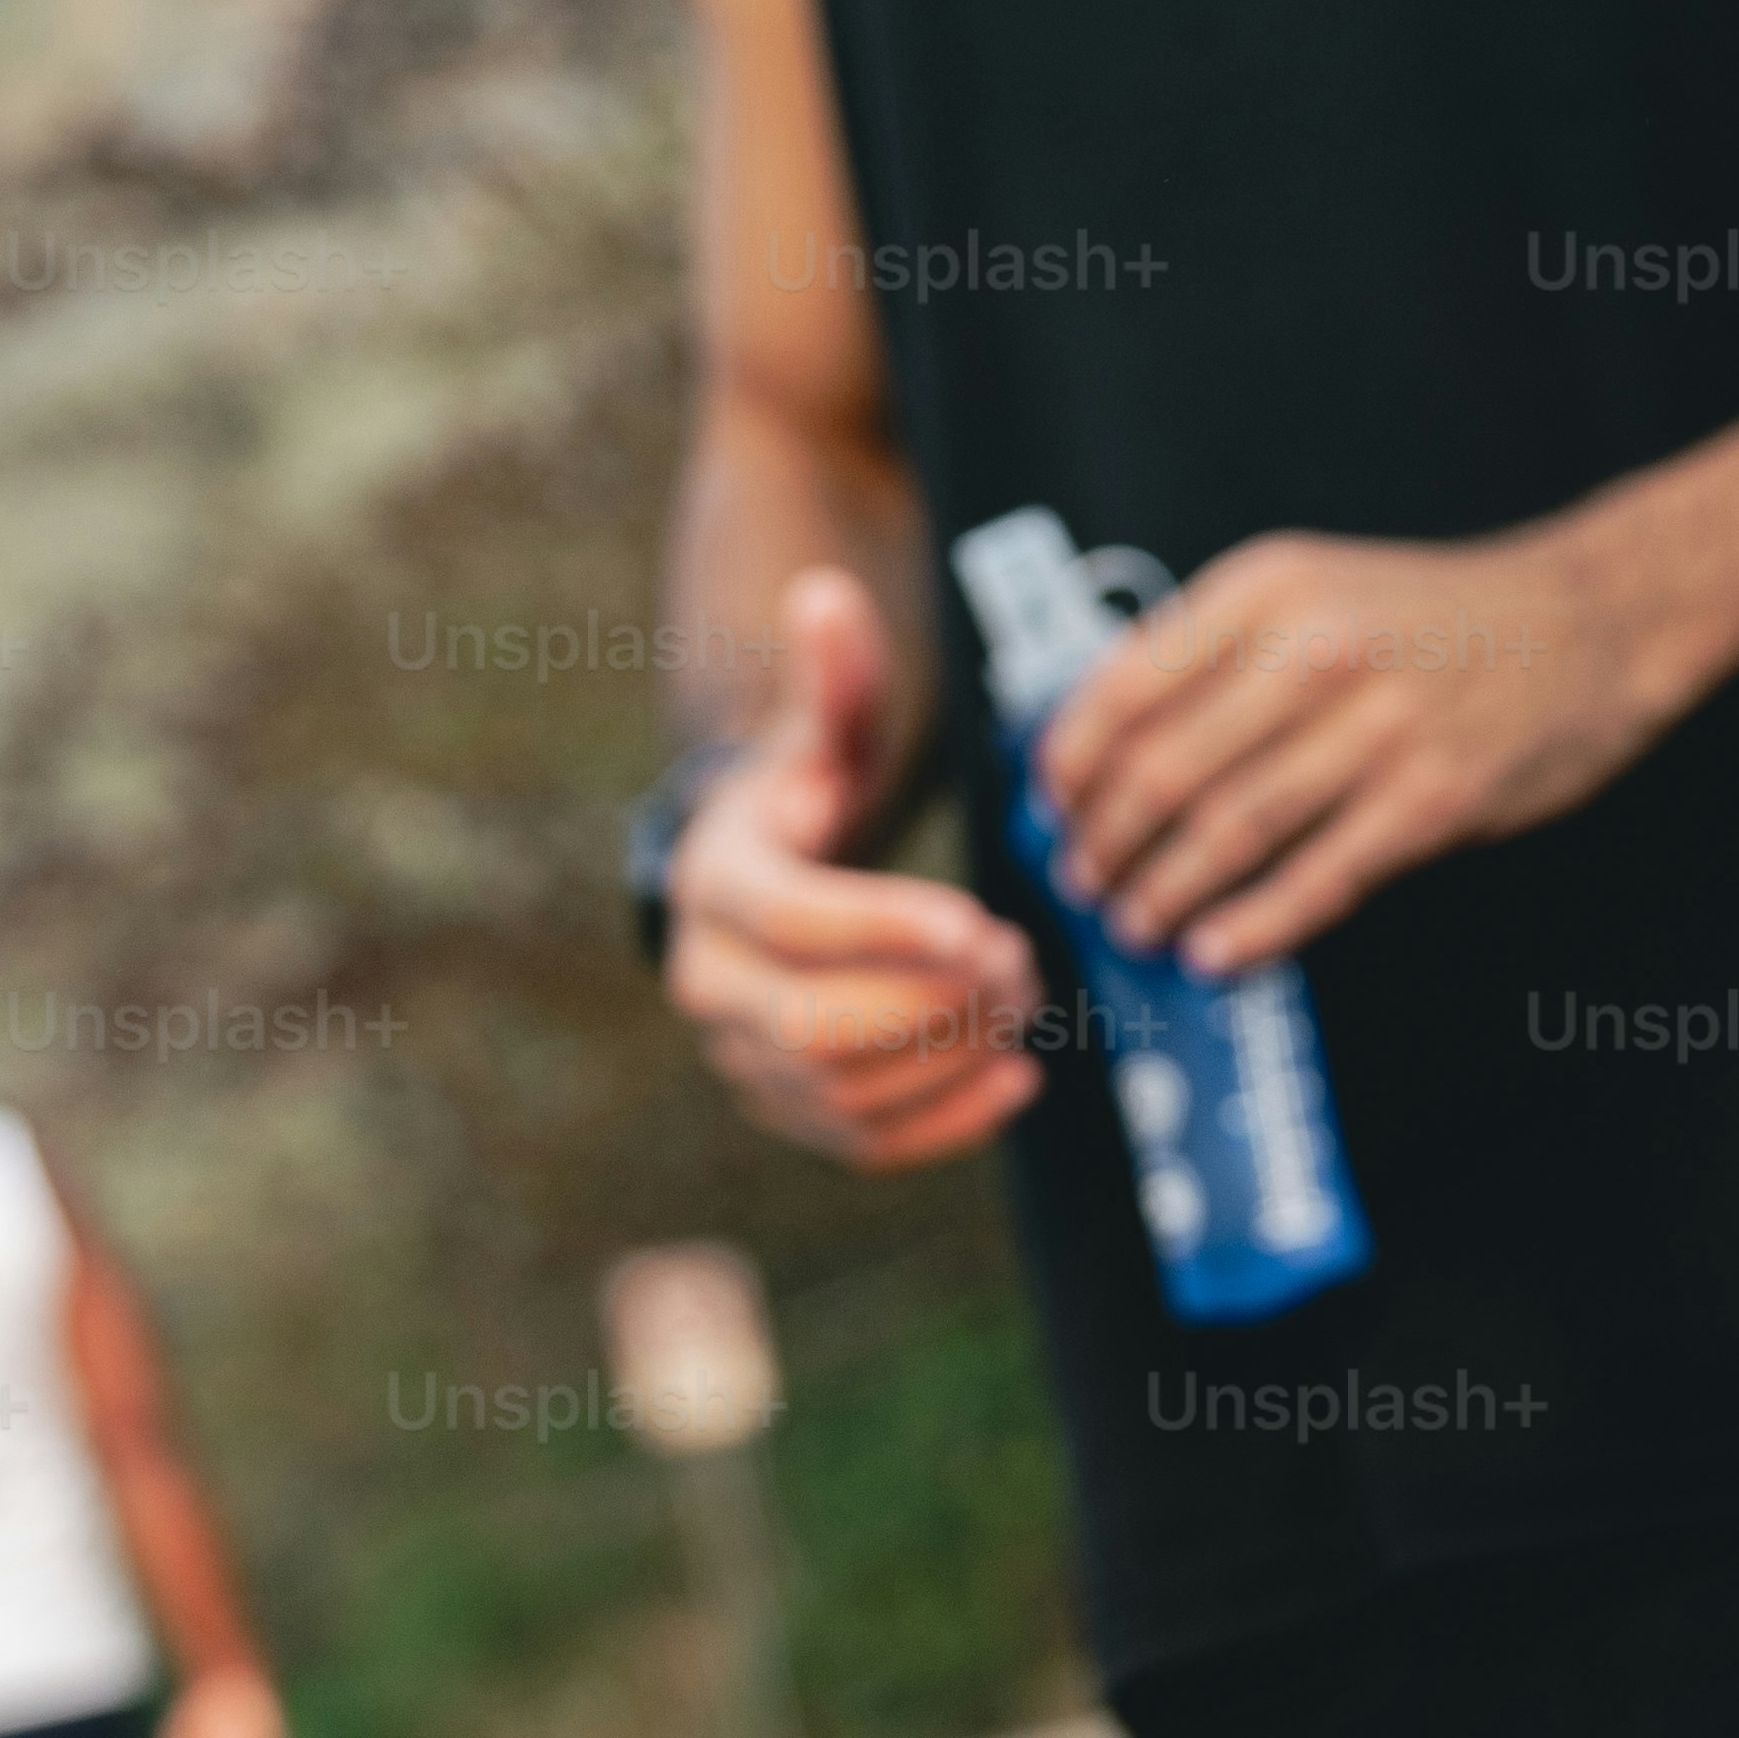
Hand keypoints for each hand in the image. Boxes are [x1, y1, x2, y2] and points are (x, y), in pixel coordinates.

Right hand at [673, 570, 1052, 1169]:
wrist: (756, 892)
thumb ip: (836, 677)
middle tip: (1023, 963)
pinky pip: (863, 1142)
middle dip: (932, 1004)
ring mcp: (742, 1059)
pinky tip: (1018, 1078)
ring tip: (1028, 1003)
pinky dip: (946, 1123)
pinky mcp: (788, 1110)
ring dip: (950, 1058)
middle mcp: (710, 983)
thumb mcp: (819, 732)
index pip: (796, 924)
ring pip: (844, 1092)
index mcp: (715, 884)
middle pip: (817, 1026)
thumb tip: (828, 595)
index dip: (889, 930)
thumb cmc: (804, 799)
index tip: (983, 925)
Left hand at [1032, 515, 1724, 972]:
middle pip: (1164, 770)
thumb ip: (1222, 652)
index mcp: (1268, 590)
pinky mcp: (1432, 798)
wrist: (1587, 620)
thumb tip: (1110, 748)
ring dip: (1165, 893)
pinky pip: (1318, 879)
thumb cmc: (1436, 618)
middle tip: (1085, 882)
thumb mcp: (1316, 590)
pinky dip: (1253, 928)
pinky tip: (1215, 954)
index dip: (1070, 765)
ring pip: (1229, 831)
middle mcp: (1316, 649)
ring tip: (1137, 926)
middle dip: (1105, 843)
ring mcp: (1379, 726)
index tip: (1052, 809)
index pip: (1125, 686)